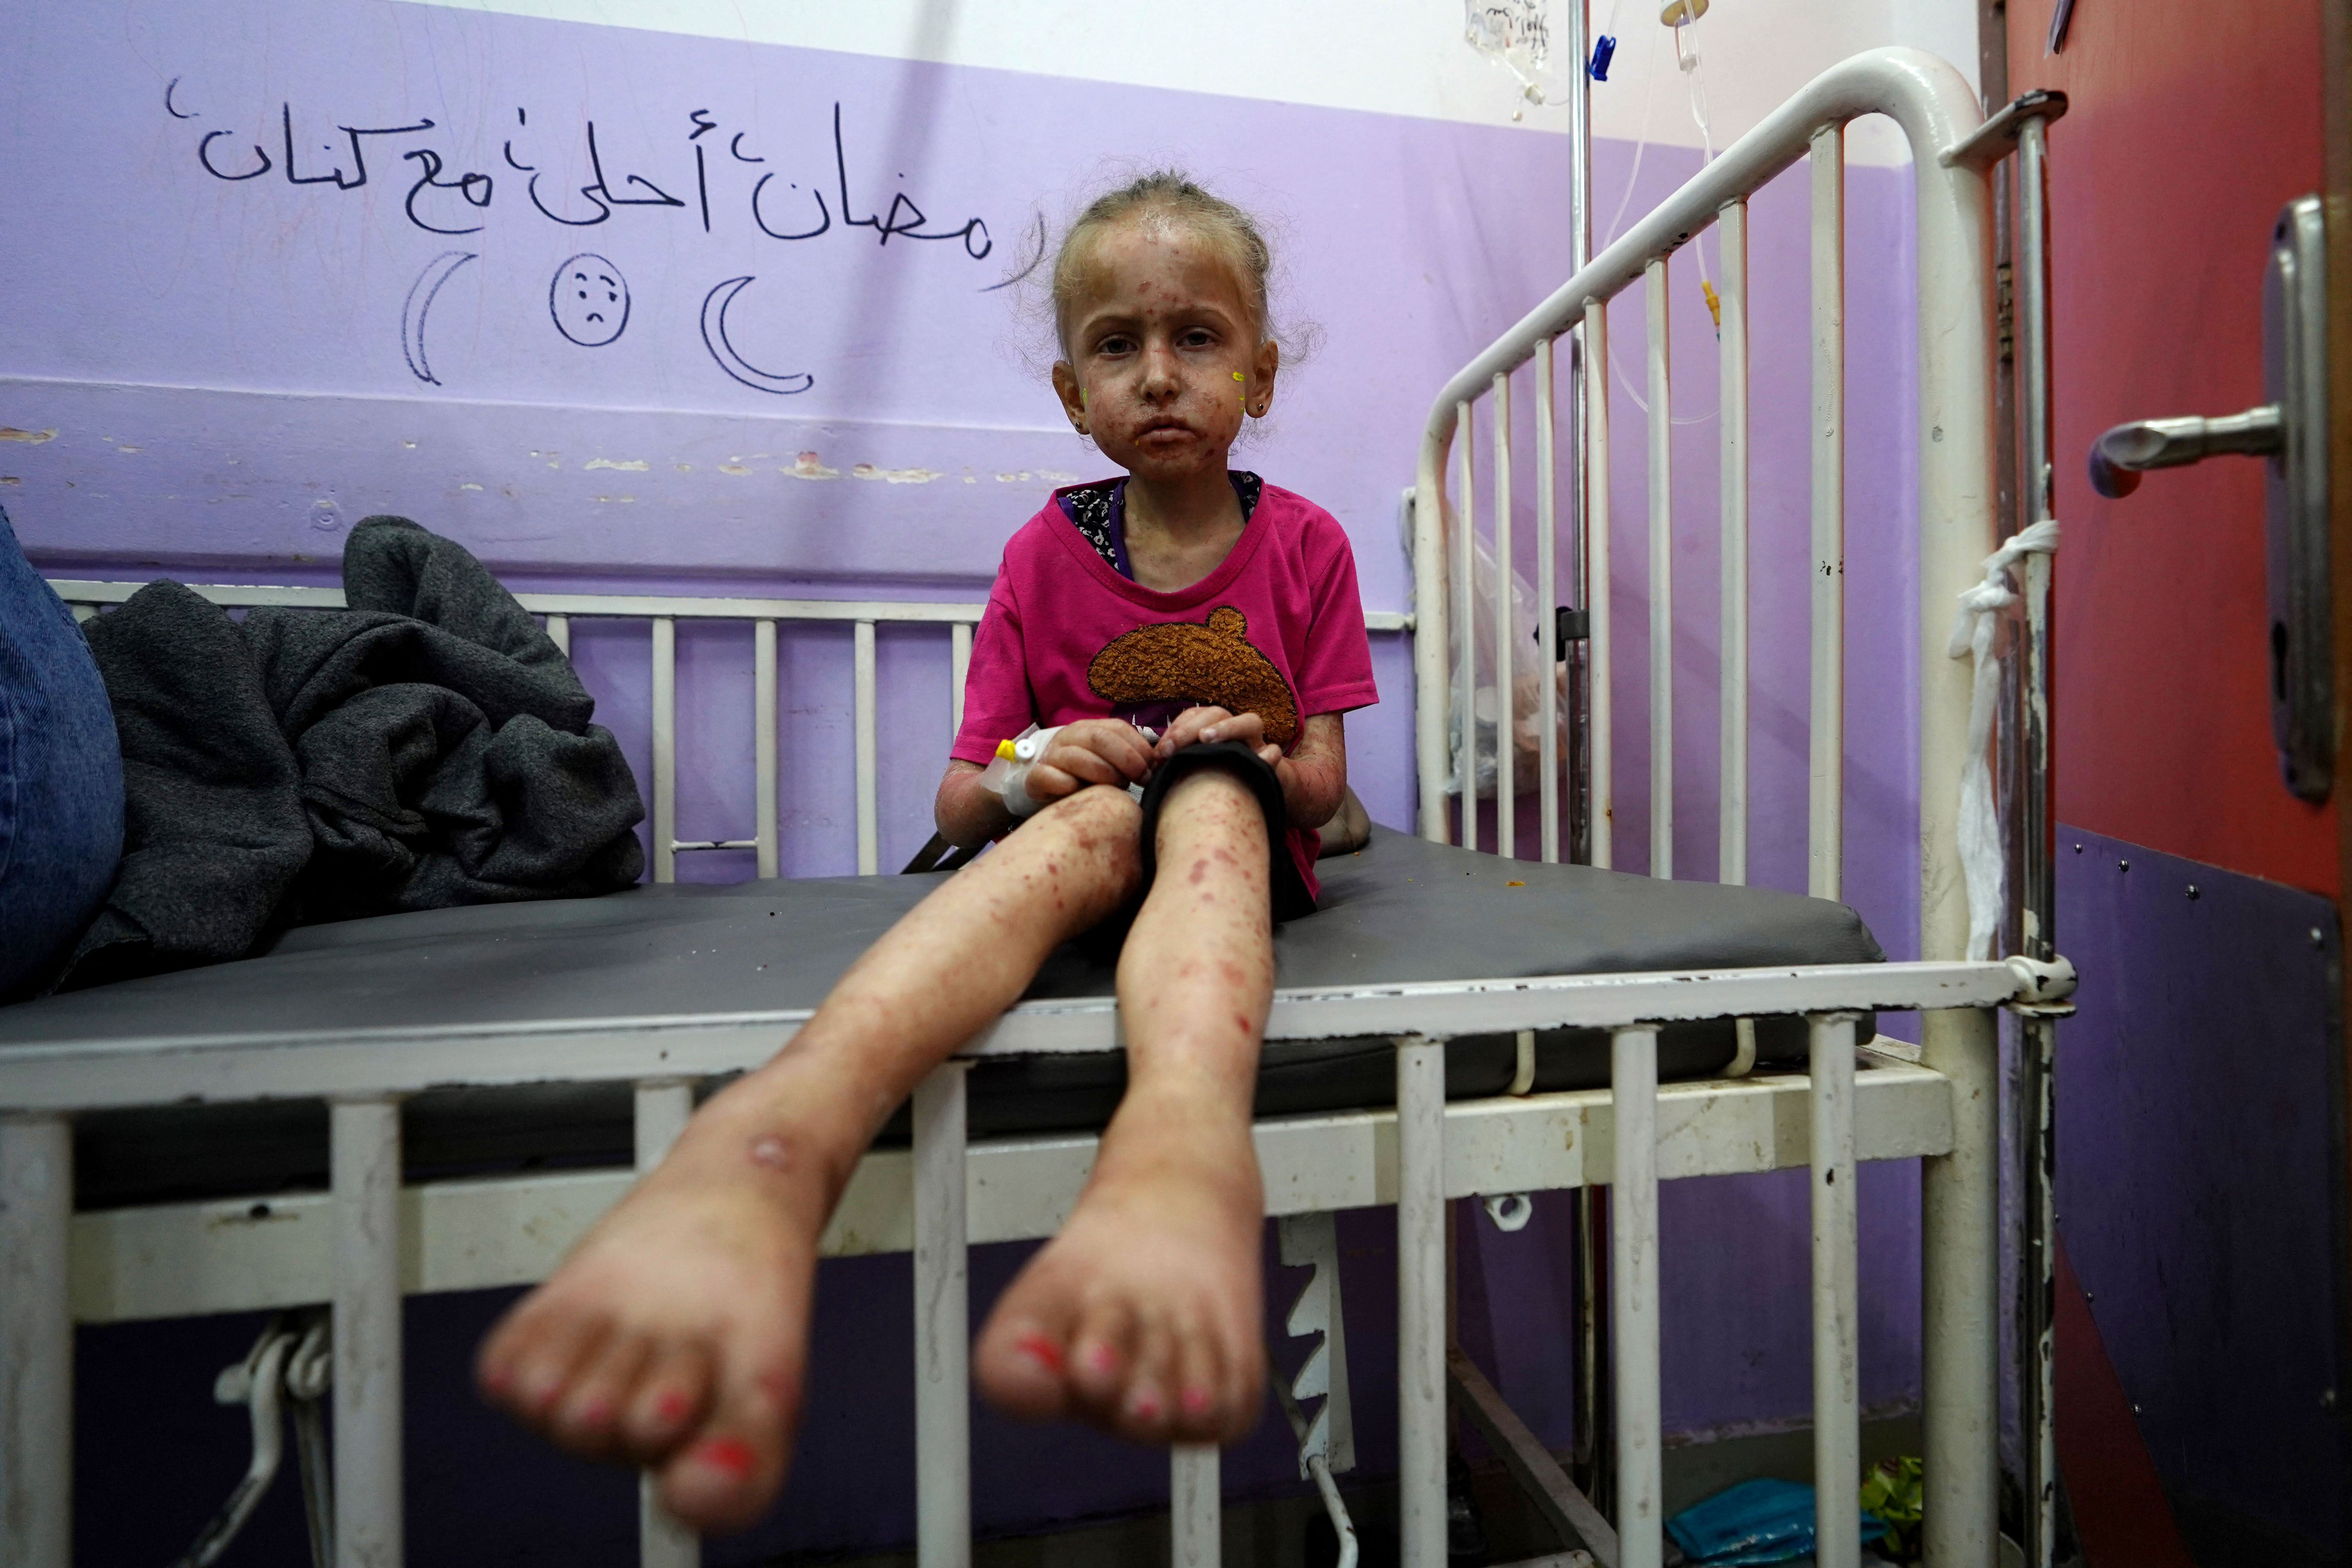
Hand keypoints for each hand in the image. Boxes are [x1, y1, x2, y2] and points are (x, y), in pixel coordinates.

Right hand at [1025, 719, 1156, 802]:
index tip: (1153, 768)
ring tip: (1116, 789)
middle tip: (1141, 779)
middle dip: (1127, 759)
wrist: (1044, 788)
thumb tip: (1158, 764)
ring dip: (1104, 775)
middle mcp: (1069, 736)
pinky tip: (1082, 795)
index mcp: (1089, 728)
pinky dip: (1071, 787)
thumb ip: (1127, 758)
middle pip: (1100, 738)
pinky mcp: (1036, 776)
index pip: (1118, 728)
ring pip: (1078, 757)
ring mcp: (1051, 755)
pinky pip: (1053, 778)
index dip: (1140, 748)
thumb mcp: (1107, 762)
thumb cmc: (1084, 777)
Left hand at [1153, 706, 1281, 769]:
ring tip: (1206, 739)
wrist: (1262, 792)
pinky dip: (1268, 755)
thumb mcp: (1197, 769)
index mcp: (1213, 728)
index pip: (1193, 716)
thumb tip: (1152, 767)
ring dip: (1228, 727)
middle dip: (1192, 727)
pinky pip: (1274, 752)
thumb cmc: (1222, 780)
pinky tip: (1255, 761)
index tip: (1160, 752)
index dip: (1175, 730)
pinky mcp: (1273, 761)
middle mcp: (1235, 730)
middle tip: (1172, 748)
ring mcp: (1256, 743)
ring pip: (1250, 721)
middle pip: (1217, 713)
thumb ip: (1179, 762)